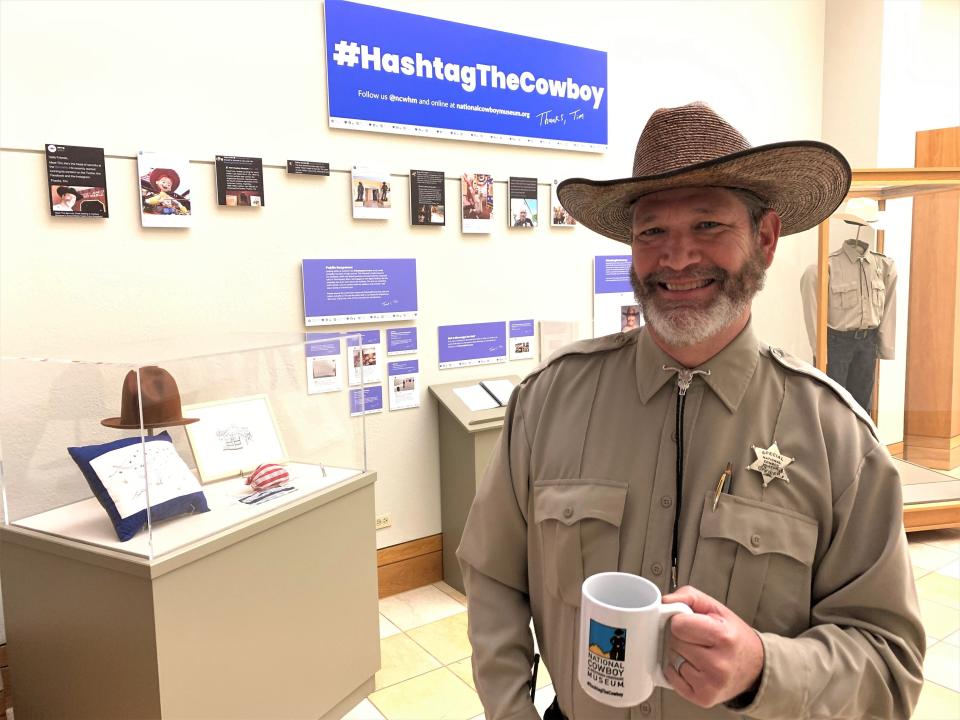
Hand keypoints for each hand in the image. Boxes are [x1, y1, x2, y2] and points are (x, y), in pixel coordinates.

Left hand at [661, 585, 763, 707]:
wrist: (757, 668)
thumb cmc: (734, 637)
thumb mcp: (717, 609)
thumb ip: (689, 596)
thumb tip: (665, 601)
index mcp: (722, 636)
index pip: (678, 625)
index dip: (680, 621)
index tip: (690, 623)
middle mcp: (718, 663)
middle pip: (674, 642)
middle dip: (681, 637)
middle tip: (697, 639)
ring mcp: (711, 684)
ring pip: (672, 659)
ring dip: (680, 654)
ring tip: (699, 653)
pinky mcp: (703, 697)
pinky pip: (672, 678)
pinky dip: (678, 671)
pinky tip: (695, 667)